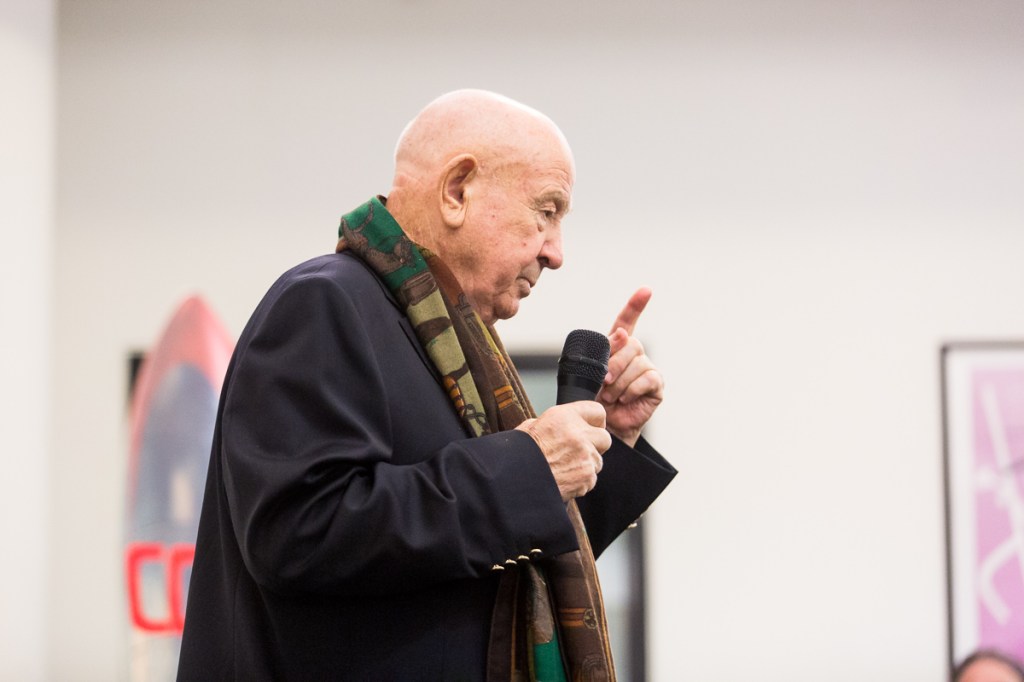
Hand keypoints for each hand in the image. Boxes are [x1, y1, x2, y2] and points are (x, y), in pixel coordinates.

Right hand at [516, 402, 611, 501]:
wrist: (515, 480)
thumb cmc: (519, 455)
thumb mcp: (530, 427)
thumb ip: (552, 424)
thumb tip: (559, 426)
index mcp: (564, 416)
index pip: (597, 411)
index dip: (596, 422)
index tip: (592, 428)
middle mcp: (578, 433)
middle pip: (605, 438)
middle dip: (595, 446)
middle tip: (580, 452)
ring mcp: (585, 455)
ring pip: (598, 461)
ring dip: (586, 465)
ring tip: (564, 469)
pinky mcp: (587, 475)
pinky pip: (591, 479)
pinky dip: (581, 482)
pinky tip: (564, 480)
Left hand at [598, 287, 664, 447]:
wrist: (602, 427)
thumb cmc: (594, 400)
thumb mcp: (591, 374)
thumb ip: (604, 352)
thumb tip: (621, 334)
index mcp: (617, 348)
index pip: (627, 322)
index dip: (636, 305)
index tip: (645, 290)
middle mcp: (635, 355)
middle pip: (631, 344)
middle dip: (614, 364)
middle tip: (603, 383)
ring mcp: (647, 369)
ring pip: (638, 363)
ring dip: (620, 382)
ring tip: (611, 397)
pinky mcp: (656, 386)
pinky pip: (647, 379)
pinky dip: (632, 389)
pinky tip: (625, 399)